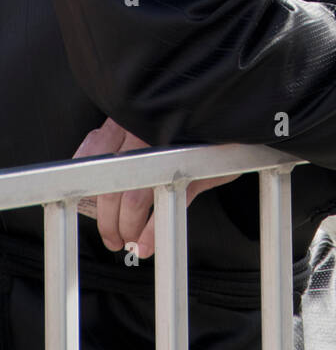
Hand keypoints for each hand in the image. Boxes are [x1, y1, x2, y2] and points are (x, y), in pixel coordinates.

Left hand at [72, 117, 239, 259]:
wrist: (235, 105)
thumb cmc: (196, 117)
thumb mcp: (161, 122)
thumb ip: (134, 143)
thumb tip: (105, 182)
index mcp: (131, 117)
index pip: (93, 149)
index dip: (86, 183)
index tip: (90, 204)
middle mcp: (144, 129)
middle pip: (111, 184)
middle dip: (108, 220)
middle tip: (113, 237)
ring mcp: (168, 150)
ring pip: (134, 198)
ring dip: (128, 228)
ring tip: (132, 242)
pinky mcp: (193, 167)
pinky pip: (167, 204)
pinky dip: (154, 231)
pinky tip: (149, 243)